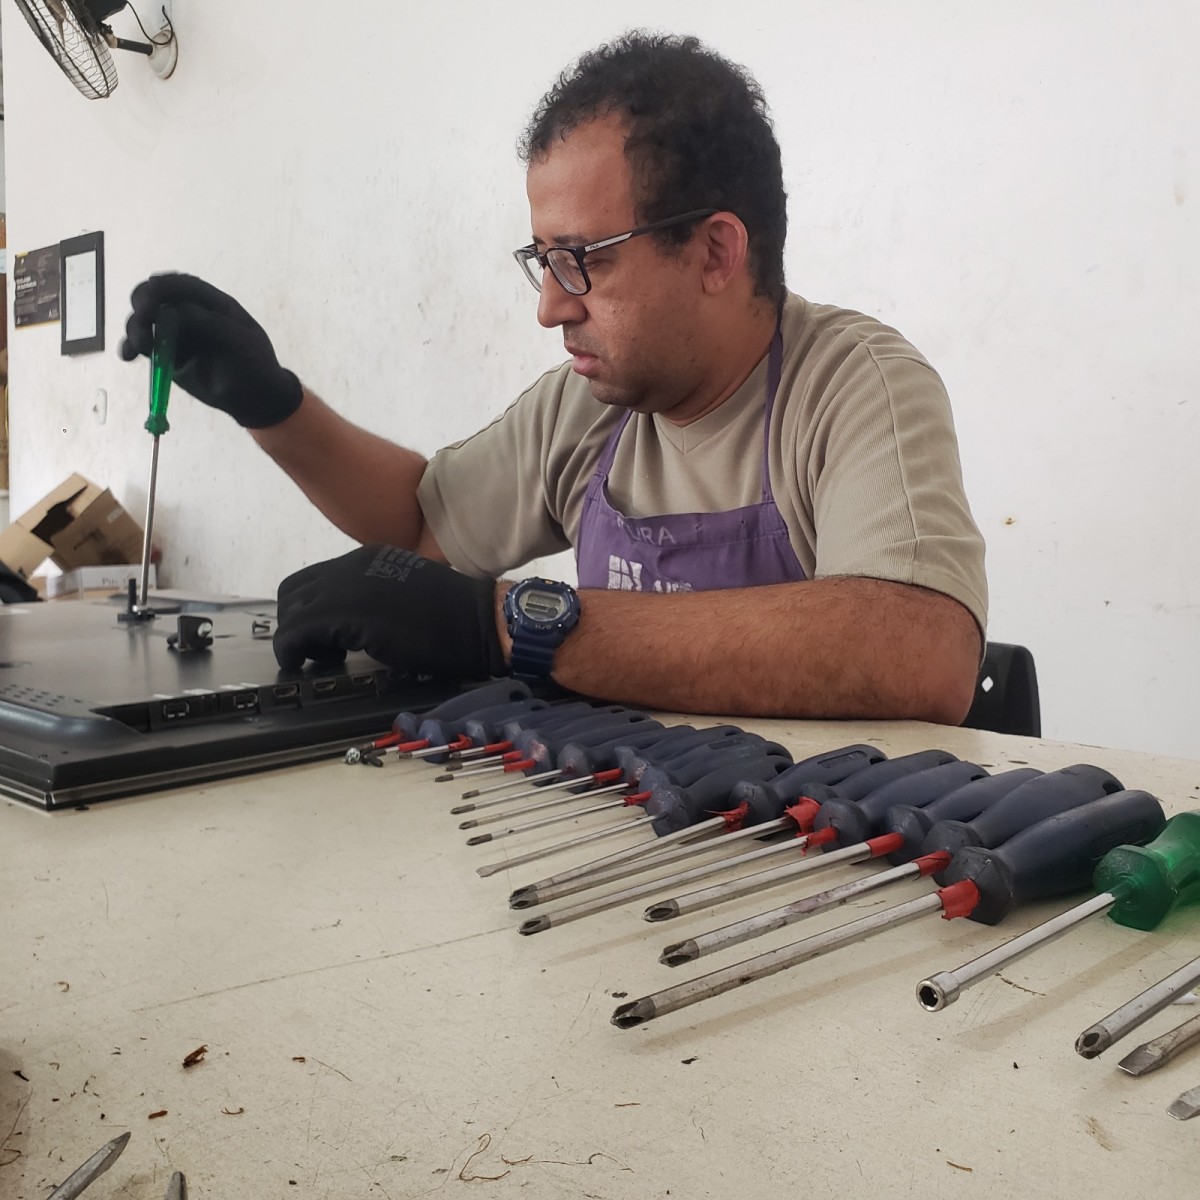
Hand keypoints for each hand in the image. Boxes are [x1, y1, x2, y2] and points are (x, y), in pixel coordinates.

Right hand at [119, 273, 302, 427]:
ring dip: (135, 327)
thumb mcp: (238, 338)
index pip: (182, 284)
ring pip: (143, 321)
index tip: (152, 291)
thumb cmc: (253, 362)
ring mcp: (174, 333)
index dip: (165, 285)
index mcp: (209, 302)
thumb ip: (209, 322)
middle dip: (144, 303)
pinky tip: (128, 355)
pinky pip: (142, 346)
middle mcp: (187, 312)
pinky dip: (131, 347)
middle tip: (144, 317)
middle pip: (154, 297)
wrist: (253, 396)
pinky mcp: (165, 354)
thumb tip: (174, 310)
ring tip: (140, 345)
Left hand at [273, 545, 504, 678]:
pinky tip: (302, 665)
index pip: (318, 578)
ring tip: (317, 659)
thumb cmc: (458, 615)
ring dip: (295, 638)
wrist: (479, 621)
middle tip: (315, 648)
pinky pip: (296, 633)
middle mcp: (351, 567)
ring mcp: (346, 589)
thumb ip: (380, 596)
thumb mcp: (409, 592)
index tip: (323, 634)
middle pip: (295, 591)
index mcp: (369, 559)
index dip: (312, 608)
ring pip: (291, 611)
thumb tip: (362, 620)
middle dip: (295, 621)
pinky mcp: (345, 616)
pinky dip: (291, 651)